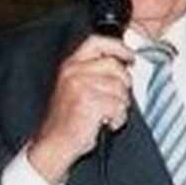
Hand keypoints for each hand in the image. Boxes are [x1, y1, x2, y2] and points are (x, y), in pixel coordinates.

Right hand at [26, 36, 134, 181]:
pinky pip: (119, 107)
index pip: (96, 42)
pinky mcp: (89, 103)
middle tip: (114, 100)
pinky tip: (105, 123)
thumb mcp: (77, 87)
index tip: (130, 57)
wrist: (55, 142)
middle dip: (123, 85)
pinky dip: (118, 119)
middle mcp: (73, 72)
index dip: (118, 47)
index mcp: (70, 65)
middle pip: (116, 67)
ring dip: (119, 107)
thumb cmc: (70, 119)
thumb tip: (123, 65)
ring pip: (120, 90)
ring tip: (104, 115)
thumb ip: (95, 72)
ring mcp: (80, 86)